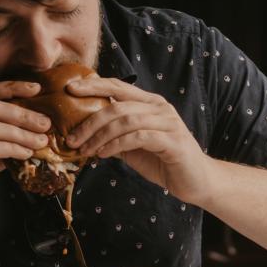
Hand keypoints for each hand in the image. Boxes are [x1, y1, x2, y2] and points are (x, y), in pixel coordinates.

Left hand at [65, 78, 213, 205]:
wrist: (196, 181)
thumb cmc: (164, 161)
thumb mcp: (133, 146)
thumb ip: (114, 135)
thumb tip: (83, 133)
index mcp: (150, 103)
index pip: (118, 86)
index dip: (94, 85)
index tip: (69, 89)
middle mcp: (160, 108)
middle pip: (117, 106)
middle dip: (89, 122)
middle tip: (72, 139)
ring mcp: (168, 123)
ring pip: (126, 121)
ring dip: (100, 136)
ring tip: (85, 150)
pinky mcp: (173, 141)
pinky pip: (138, 137)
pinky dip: (117, 145)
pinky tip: (103, 155)